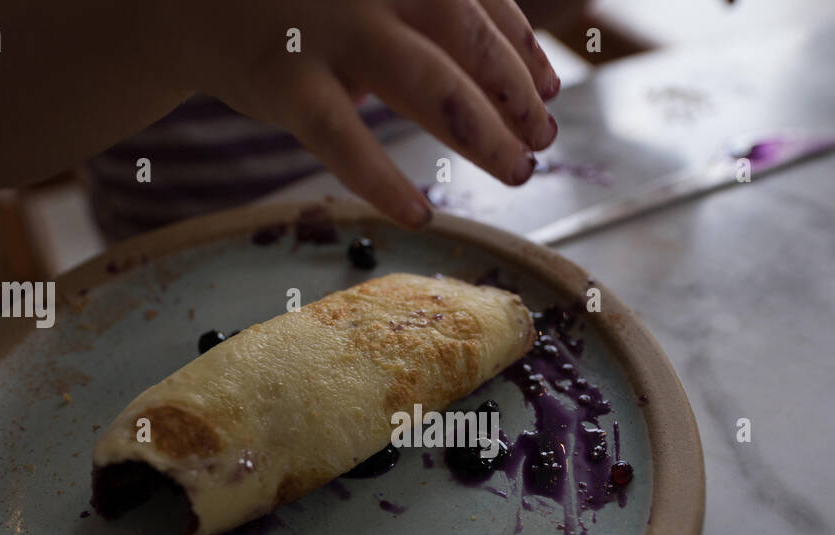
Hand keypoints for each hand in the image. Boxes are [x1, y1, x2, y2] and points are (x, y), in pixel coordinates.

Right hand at [184, 0, 561, 226]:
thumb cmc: (301, 1)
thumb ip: (433, 14)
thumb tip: (528, 73)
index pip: (479, 0)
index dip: (523, 49)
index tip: (550, 92)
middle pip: (467, 40)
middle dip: (514, 96)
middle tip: (543, 142)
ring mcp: (327, 29)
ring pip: (427, 87)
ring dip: (482, 136)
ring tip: (516, 173)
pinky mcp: (285, 81)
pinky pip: (345, 140)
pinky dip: (386, 181)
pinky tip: (420, 213)